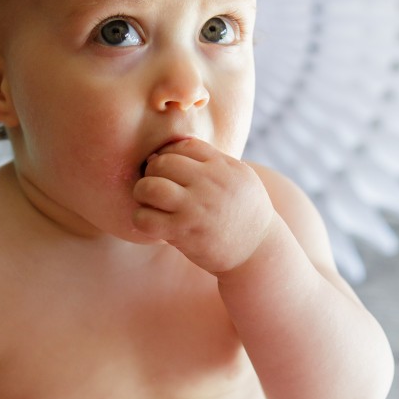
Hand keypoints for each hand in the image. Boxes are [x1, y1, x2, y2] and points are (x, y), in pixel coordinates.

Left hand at [133, 139, 273, 273]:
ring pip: (150, 187)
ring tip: (149, 202)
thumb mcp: (240, 178)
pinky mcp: (184, 232)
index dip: (169, 155)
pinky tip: (151, 222)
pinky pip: (146, 218)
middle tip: (155, 187)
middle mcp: (209, 183)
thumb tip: (168, 150)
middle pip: (162, 163)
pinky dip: (141, 219)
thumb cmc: (243, 214)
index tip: (169, 171)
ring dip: (142, 193)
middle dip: (152, 173)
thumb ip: (212, 161)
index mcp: (223, 166)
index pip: (183, 146)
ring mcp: (196, 208)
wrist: (258, 251)